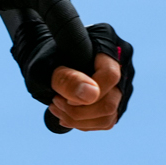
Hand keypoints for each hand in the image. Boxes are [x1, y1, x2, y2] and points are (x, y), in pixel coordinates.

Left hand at [12, 17, 135, 132]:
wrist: (45, 62)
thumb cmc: (44, 59)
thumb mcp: (47, 66)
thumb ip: (67, 78)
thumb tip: (92, 95)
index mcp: (106, 41)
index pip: (110, 76)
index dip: (87, 93)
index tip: (61, 96)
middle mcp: (121, 61)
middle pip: (111, 101)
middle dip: (79, 111)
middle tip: (54, 103)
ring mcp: (121, 81)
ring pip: (109, 115)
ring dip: (79, 120)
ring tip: (56, 109)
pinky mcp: (116, 99)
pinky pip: (106, 121)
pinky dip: (84, 123)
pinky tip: (65, 116)